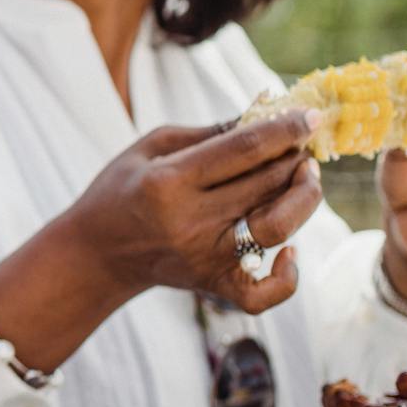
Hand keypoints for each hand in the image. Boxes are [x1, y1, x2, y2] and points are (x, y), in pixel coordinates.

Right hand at [72, 110, 322, 312]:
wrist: (95, 253)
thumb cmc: (123, 190)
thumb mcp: (151, 148)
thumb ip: (209, 133)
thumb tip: (265, 112)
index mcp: (168, 181)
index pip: (244, 148)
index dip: (285, 128)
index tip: (311, 115)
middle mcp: (189, 220)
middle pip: (267, 183)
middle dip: (296, 157)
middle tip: (304, 144)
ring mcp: (203, 256)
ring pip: (278, 227)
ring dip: (304, 198)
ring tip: (305, 177)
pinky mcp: (212, 284)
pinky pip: (264, 293)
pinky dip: (288, 277)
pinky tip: (290, 250)